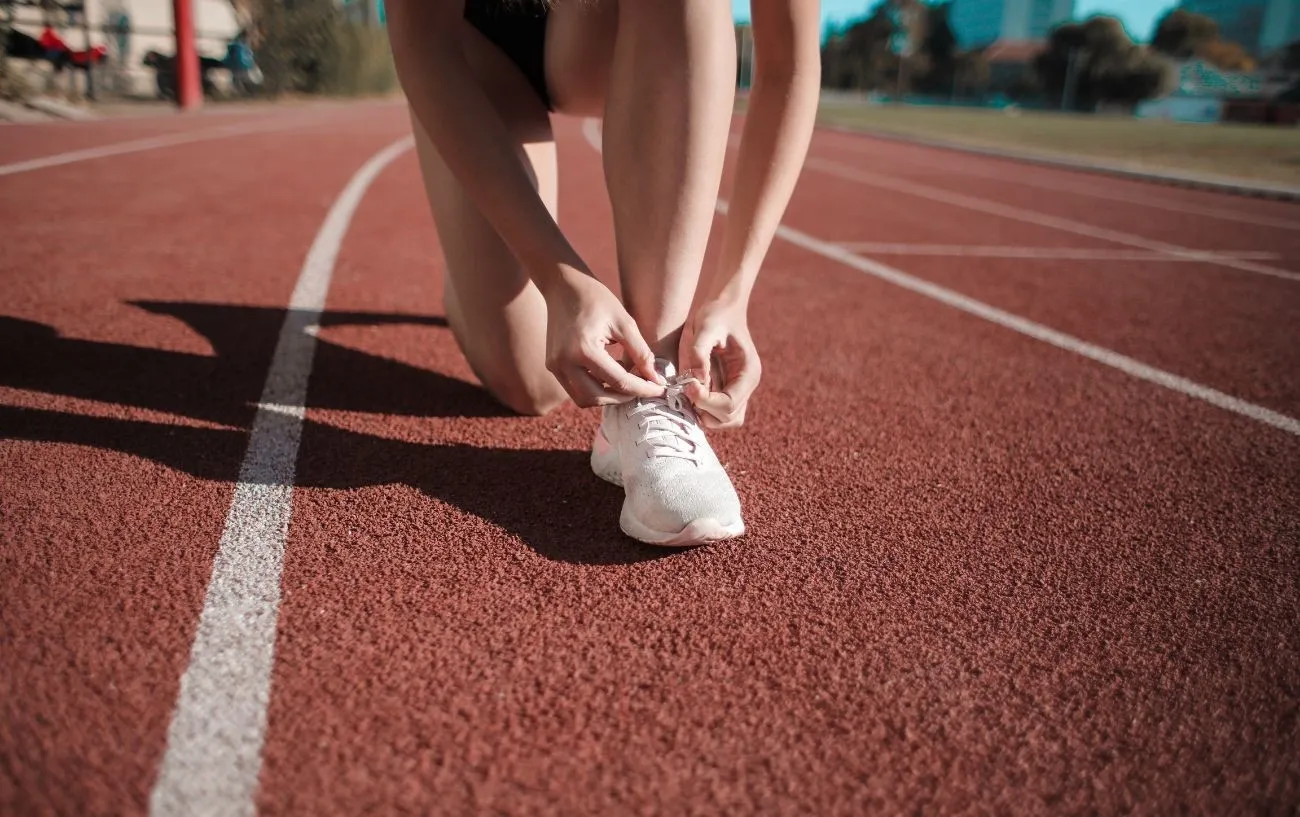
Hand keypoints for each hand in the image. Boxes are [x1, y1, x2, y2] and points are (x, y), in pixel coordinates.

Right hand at [543, 269, 665, 406]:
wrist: (564, 285)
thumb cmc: (596, 299)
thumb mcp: (625, 323)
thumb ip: (641, 353)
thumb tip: (656, 379)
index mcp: (584, 349)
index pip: (619, 381)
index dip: (643, 388)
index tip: (660, 389)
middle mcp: (565, 362)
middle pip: (598, 397)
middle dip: (624, 397)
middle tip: (644, 388)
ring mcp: (555, 366)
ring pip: (584, 399)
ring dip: (607, 396)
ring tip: (627, 383)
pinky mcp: (553, 366)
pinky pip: (575, 389)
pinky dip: (594, 388)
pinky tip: (610, 375)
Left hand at [679, 298, 759, 428]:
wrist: (722, 307)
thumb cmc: (716, 314)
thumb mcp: (705, 326)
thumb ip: (699, 352)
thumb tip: (696, 380)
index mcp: (748, 372)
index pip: (730, 404)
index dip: (706, 401)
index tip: (688, 385)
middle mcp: (746, 385)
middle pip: (728, 417)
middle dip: (704, 409)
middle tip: (686, 388)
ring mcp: (738, 389)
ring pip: (724, 420)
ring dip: (703, 413)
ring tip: (688, 391)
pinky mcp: (726, 389)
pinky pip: (717, 412)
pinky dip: (702, 409)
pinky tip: (690, 391)